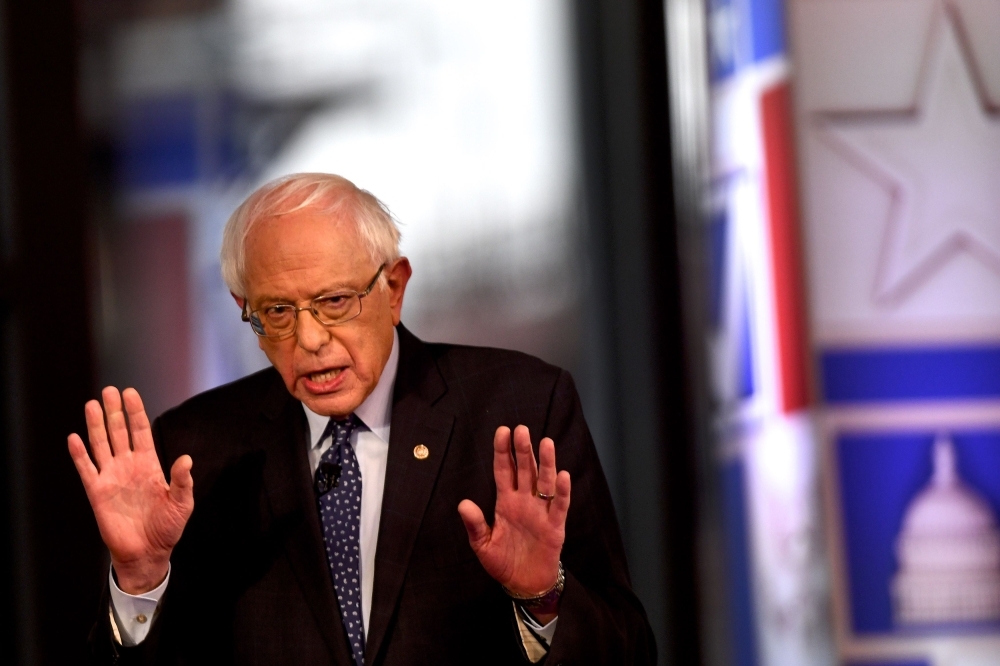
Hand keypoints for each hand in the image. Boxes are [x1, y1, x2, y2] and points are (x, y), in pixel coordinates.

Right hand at [67, 387, 193, 593]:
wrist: (148, 553)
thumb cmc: (167, 528)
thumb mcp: (182, 503)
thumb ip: (183, 481)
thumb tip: (186, 459)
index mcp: (150, 465)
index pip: (141, 432)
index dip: (136, 412)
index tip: (130, 393)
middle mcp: (129, 466)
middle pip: (119, 432)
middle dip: (114, 411)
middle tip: (109, 390)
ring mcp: (112, 477)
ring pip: (101, 445)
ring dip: (96, 425)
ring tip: (92, 404)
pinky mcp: (98, 493)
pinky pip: (87, 469)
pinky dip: (80, 454)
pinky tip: (74, 438)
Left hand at [458, 425, 570, 620]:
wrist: (525, 583)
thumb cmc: (503, 562)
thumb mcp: (483, 545)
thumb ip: (475, 524)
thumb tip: (463, 503)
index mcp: (506, 502)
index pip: (504, 471)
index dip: (503, 451)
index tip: (502, 431)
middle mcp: (525, 502)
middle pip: (525, 470)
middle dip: (523, 450)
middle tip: (522, 429)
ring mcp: (541, 512)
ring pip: (544, 482)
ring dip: (545, 463)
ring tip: (545, 442)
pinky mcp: (555, 526)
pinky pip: (559, 506)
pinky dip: (562, 492)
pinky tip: (562, 476)